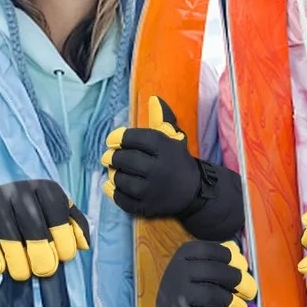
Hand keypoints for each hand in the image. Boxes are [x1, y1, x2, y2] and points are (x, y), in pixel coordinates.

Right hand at [0, 180, 89, 280]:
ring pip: (5, 230)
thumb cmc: (39, 213)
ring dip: (15, 257)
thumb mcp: (61, 215)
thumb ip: (76, 228)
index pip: (56, 212)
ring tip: (23, 274)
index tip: (65, 257)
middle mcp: (18, 190)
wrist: (0, 203)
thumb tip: (84, 245)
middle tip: (45, 271)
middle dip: (40, 250)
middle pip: (31, 221)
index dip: (63, 238)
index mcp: (45, 188)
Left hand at [103, 95, 244, 240]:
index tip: (113, 140)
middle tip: (112, 157)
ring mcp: (152, 190)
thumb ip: (162, 119)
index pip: (132, 138)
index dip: (118, 138)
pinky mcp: (147, 206)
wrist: (195, 192)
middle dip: (114, 157)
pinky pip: (121, 199)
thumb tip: (154, 99)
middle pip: (123, 159)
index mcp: (165, 147)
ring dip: (114, 174)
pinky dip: (114, 192)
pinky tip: (114, 185)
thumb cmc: (178, 161)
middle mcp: (158, 168)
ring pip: (120, 179)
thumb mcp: (174, 138)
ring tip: (117, 171)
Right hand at [156, 240, 256, 306]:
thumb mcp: (198, 264)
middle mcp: (179, 272)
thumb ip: (218, 256)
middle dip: (242, 282)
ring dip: (237, 304)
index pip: (217, 251)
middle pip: (220, 273)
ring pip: (219, 297)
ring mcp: (180, 297)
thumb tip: (235, 248)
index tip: (243, 267)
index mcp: (185, 254)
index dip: (235, 260)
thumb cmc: (190, 286)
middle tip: (250, 291)